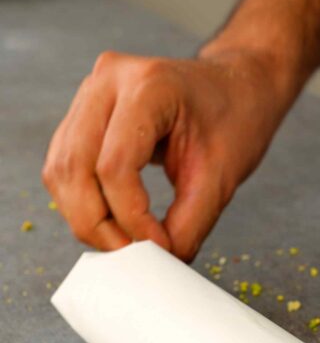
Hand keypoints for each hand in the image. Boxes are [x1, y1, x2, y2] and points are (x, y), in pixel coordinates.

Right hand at [42, 46, 289, 260]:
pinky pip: (64, 166)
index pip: (114, 164)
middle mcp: (108, 81)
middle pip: (75, 168)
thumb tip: (159, 261)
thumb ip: (190, 224)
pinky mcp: (82, 113)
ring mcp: (89, 94)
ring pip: (60, 170)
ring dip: (84, 217)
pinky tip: (110, 222)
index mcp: (149, 86)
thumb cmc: (234, 119)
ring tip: (122, 243)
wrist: (235, 87)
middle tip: (130, 256)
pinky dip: (81, 202)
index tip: (158, 247)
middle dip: (96, 224)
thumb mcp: (222, 177)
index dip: (130, 217)